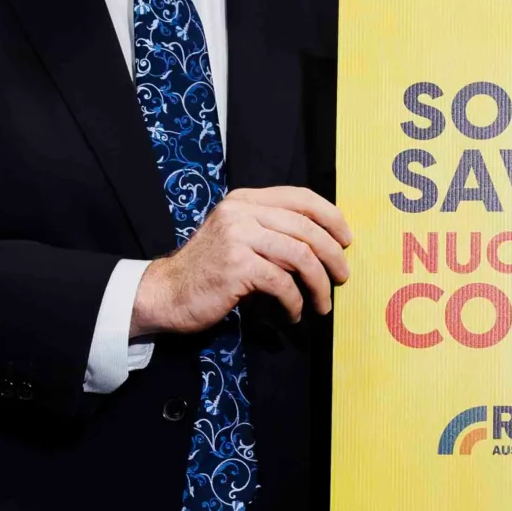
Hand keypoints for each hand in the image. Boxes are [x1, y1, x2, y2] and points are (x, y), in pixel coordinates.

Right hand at [134, 186, 351, 332]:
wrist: (166, 293)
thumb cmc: (208, 270)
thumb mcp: (238, 237)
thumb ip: (271, 231)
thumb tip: (323, 245)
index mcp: (245, 200)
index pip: (301, 197)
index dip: (331, 217)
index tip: (346, 240)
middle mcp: (242, 212)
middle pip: (306, 227)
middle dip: (333, 255)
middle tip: (342, 277)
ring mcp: (238, 237)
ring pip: (300, 255)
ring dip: (319, 283)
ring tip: (323, 303)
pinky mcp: (236, 266)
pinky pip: (282, 283)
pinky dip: (295, 301)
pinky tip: (294, 313)